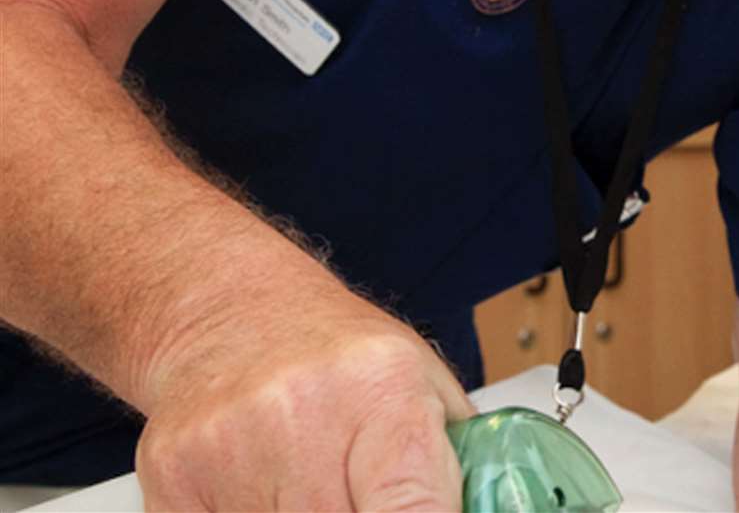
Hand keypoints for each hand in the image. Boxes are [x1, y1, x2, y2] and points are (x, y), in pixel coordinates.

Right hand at [135, 281, 475, 511]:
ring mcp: (229, 452)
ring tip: (312, 482)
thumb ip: (459, 466)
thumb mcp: (421, 384)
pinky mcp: (172, 483)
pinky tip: (259, 493)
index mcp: (381, 389)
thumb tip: (500, 511)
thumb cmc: (337, 353)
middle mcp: (302, 415)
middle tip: (358, 486)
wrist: (231, 311)